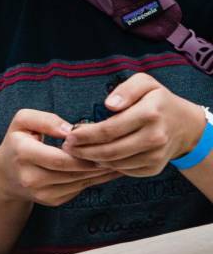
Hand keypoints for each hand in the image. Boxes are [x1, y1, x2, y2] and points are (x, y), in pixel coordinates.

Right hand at [0, 110, 122, 206]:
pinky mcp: (51, 201)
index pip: (59, 158)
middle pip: (73, 172)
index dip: (82, 153)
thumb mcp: (22, 122)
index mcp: (22, 154)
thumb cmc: (18, 142)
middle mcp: (30, 178)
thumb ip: (45, 119)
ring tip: (119, 159)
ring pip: (79, 182)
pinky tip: (106, 169)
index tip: (102, 143)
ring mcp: (41, 193)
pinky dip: (95, 179)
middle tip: (119, 151)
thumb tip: (70, 130)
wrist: (5, 174)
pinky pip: (79, 189)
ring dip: (100, 172)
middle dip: (97, 163)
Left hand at [64, 73, 206, 176]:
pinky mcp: (154, 168)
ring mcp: (156, 156)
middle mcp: (154, 138)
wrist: (185, 126)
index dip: (85, 135)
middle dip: (83, 151)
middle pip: (110, 150)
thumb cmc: (158, 101)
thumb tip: (110, 104)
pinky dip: (107, 166)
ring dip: (93, 160)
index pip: (109, 129)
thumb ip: (126, 89)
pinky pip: (124, 170)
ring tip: (77, 152)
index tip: (69, 135)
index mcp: (150, 114)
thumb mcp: (145, 83)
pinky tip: (96, 158)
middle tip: (67, 147)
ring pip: (115, 163)